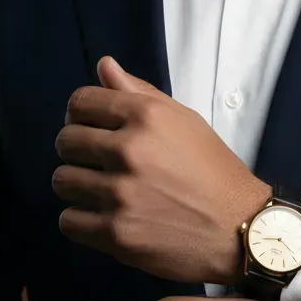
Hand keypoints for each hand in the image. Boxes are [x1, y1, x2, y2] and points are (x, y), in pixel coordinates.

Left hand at [52, 56, 270, 284]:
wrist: (238, 229)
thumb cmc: (213, 171)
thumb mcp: (184, 121)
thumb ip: (140, 93)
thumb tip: (103, 66)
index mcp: (146, 117)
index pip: (80, 102)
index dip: (80, 114)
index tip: (91, 128)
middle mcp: (130, 151)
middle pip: (65, 141)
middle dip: (77, 151)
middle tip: (98, 163)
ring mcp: (121, 195)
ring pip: (61, 181)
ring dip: (77, 186)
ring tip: (102, 191)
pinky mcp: (116, 234)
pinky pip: (68, 221)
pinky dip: (81, 221)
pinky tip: (103, 217)